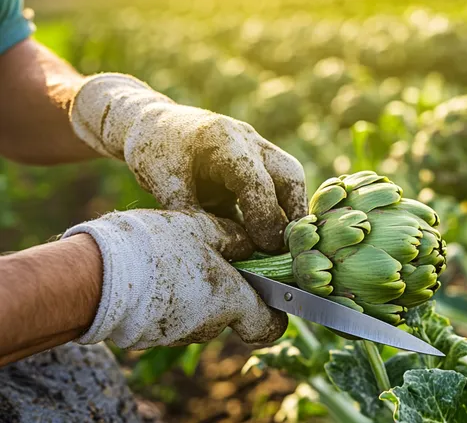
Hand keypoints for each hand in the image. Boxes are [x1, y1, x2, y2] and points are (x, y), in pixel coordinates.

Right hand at [63, 209, 287, 348]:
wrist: (97, 275)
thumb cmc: (157, 246)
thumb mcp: (203, 227)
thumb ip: (235, 237)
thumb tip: (250, 243)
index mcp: (232, 302)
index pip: (270, 327)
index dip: (275, 312)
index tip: (270, 290)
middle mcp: (209, 326)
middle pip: (233, 312)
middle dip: (230, 287)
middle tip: (215, 253)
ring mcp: (178, 334)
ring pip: (202, 312)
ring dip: (199, 289)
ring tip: (178, 256)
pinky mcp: (151, 334)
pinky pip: (175, 313)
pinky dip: (174, 295)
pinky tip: (157, 270)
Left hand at [69, 74, 306, 252]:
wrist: (152, 124)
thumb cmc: (153, 151)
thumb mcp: (162, 183)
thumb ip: (192, 213)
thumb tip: (228, 247)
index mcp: (223, 139)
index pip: (256, 181)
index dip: (264, 216)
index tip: (266, 247)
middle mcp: (248, 140)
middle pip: (288, 174)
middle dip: (292, 213)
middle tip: (288, 248)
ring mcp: (255, 148)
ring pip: (289, 179)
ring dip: (290, 212)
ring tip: (284, 247)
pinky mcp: (254, 163)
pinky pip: (276, 186)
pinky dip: (278, 209)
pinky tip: (270, 237)